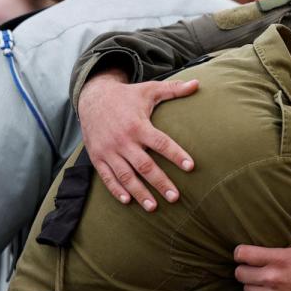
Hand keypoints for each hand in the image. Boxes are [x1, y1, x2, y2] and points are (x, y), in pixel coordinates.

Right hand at [77, 70, 197, 210]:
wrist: (92, 97)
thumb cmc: (127, 96)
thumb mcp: (150, 89)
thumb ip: (174, 89)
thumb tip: (198, 83)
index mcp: (138, 125)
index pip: (161, 143)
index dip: (176, 155)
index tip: (191, 167)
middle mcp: (123, 140)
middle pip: (144, 165)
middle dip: (160, 182)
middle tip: (175, 197)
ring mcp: (108, 150)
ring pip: (125, 175)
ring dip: (139, 192)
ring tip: (154, 207)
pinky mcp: (97, 157)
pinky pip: (106, 177)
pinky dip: (116, 190)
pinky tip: (128, 201)